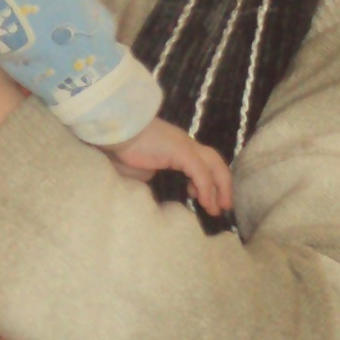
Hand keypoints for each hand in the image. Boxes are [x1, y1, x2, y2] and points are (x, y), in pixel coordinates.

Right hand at [106, 118, 233, 218]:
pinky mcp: (182, 150)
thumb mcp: (140, 169)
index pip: (202, 163)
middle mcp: (185, 144)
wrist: (116, 132)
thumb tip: (155, 184)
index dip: (207, 181)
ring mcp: (185, 145)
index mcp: (176, 148)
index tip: (202, 199)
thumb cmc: (122, 150)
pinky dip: (206, 188)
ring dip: (221, 187)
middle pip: (214, 162)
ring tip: (220, 208)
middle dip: (222, 184)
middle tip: (223, 206)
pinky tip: (206, 202)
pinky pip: (200, 172)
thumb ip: (152, 175)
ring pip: (214, 164)